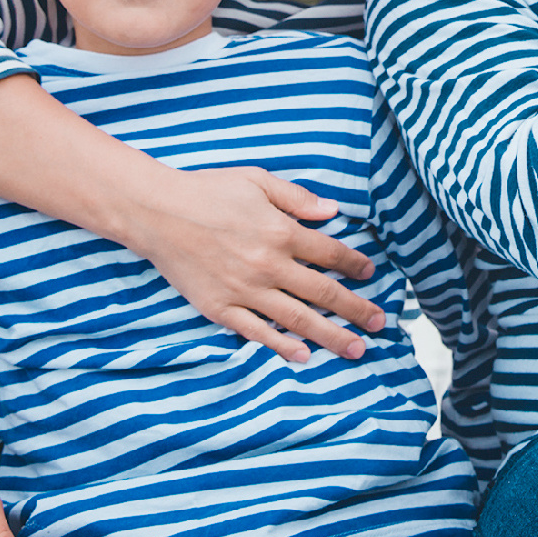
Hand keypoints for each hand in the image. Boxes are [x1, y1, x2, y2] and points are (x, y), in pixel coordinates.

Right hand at [127, 166, 384, 361]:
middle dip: (356, 309)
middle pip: (324, 293)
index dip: (355, 264)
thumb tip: (332, 211)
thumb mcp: (257, 180)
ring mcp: (245, 291)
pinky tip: (304, 356)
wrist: (156, 212)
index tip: (370, 273)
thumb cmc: (207, 190)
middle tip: (381, 323)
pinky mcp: (220, 308)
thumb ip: (297, 197)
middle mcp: (268, 265)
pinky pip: (257, 333)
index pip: (331, 253)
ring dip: (331, 336)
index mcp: (281, 231)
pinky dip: (282, 346)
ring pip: (298, 320)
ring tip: (357, 349)